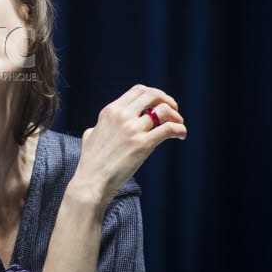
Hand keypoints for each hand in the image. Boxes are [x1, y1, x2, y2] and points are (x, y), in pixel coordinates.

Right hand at [72, 84, 186, 207]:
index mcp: (110, 111)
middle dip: (167, 101)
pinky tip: (181, 135)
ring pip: (163, 110)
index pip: (138, 90)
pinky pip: (168, 129)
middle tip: (174, 111)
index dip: (154, 94)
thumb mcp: (90, 136)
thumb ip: (98, 127)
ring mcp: (132, 129)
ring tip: (179, 125)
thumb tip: (98, 128)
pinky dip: (179, 129)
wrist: (91, 181)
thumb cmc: (90, 162)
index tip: (161, 103)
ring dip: (175, 115)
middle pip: (152, 95)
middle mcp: (121, 115)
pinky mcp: (143, 144)